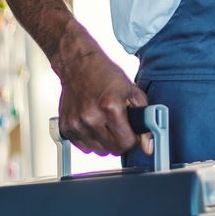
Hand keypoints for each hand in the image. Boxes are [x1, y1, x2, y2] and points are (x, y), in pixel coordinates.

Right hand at [56, 42, 151, 156]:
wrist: (78, 65)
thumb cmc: (105, 74)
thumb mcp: (132, 90)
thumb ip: (143, 118)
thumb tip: (149, 146)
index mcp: (110, 107)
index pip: (127, 142)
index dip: (133, 139)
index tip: (132, 132)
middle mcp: (91, 117)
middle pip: (113, 149)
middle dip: (121, 140)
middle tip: (120, 126)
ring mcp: (76, 123)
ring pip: (99, 151)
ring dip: (105, 141)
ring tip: (105, 123)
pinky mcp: (66, 127)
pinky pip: (83, 147)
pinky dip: (90, 140)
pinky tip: (93, 124)